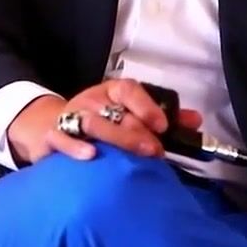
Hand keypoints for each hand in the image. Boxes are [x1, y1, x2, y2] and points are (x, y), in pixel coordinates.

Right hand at [5, 78, 202, 165]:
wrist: (51, 128)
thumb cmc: (99, 123)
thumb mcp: (128, 115)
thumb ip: (163, 117)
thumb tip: (195, 120)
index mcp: (111, 92)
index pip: (129, 89)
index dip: (146, 105)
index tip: (163, 125)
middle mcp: (91, 100)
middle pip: (114, 111)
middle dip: (138, 131)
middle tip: (157, 151)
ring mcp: (71, 116)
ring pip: (93, 123)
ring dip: (117, 138)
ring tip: (137, 155)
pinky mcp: (54, 135)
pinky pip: (62, 137)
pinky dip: (75, 146)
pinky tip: (92, 156)